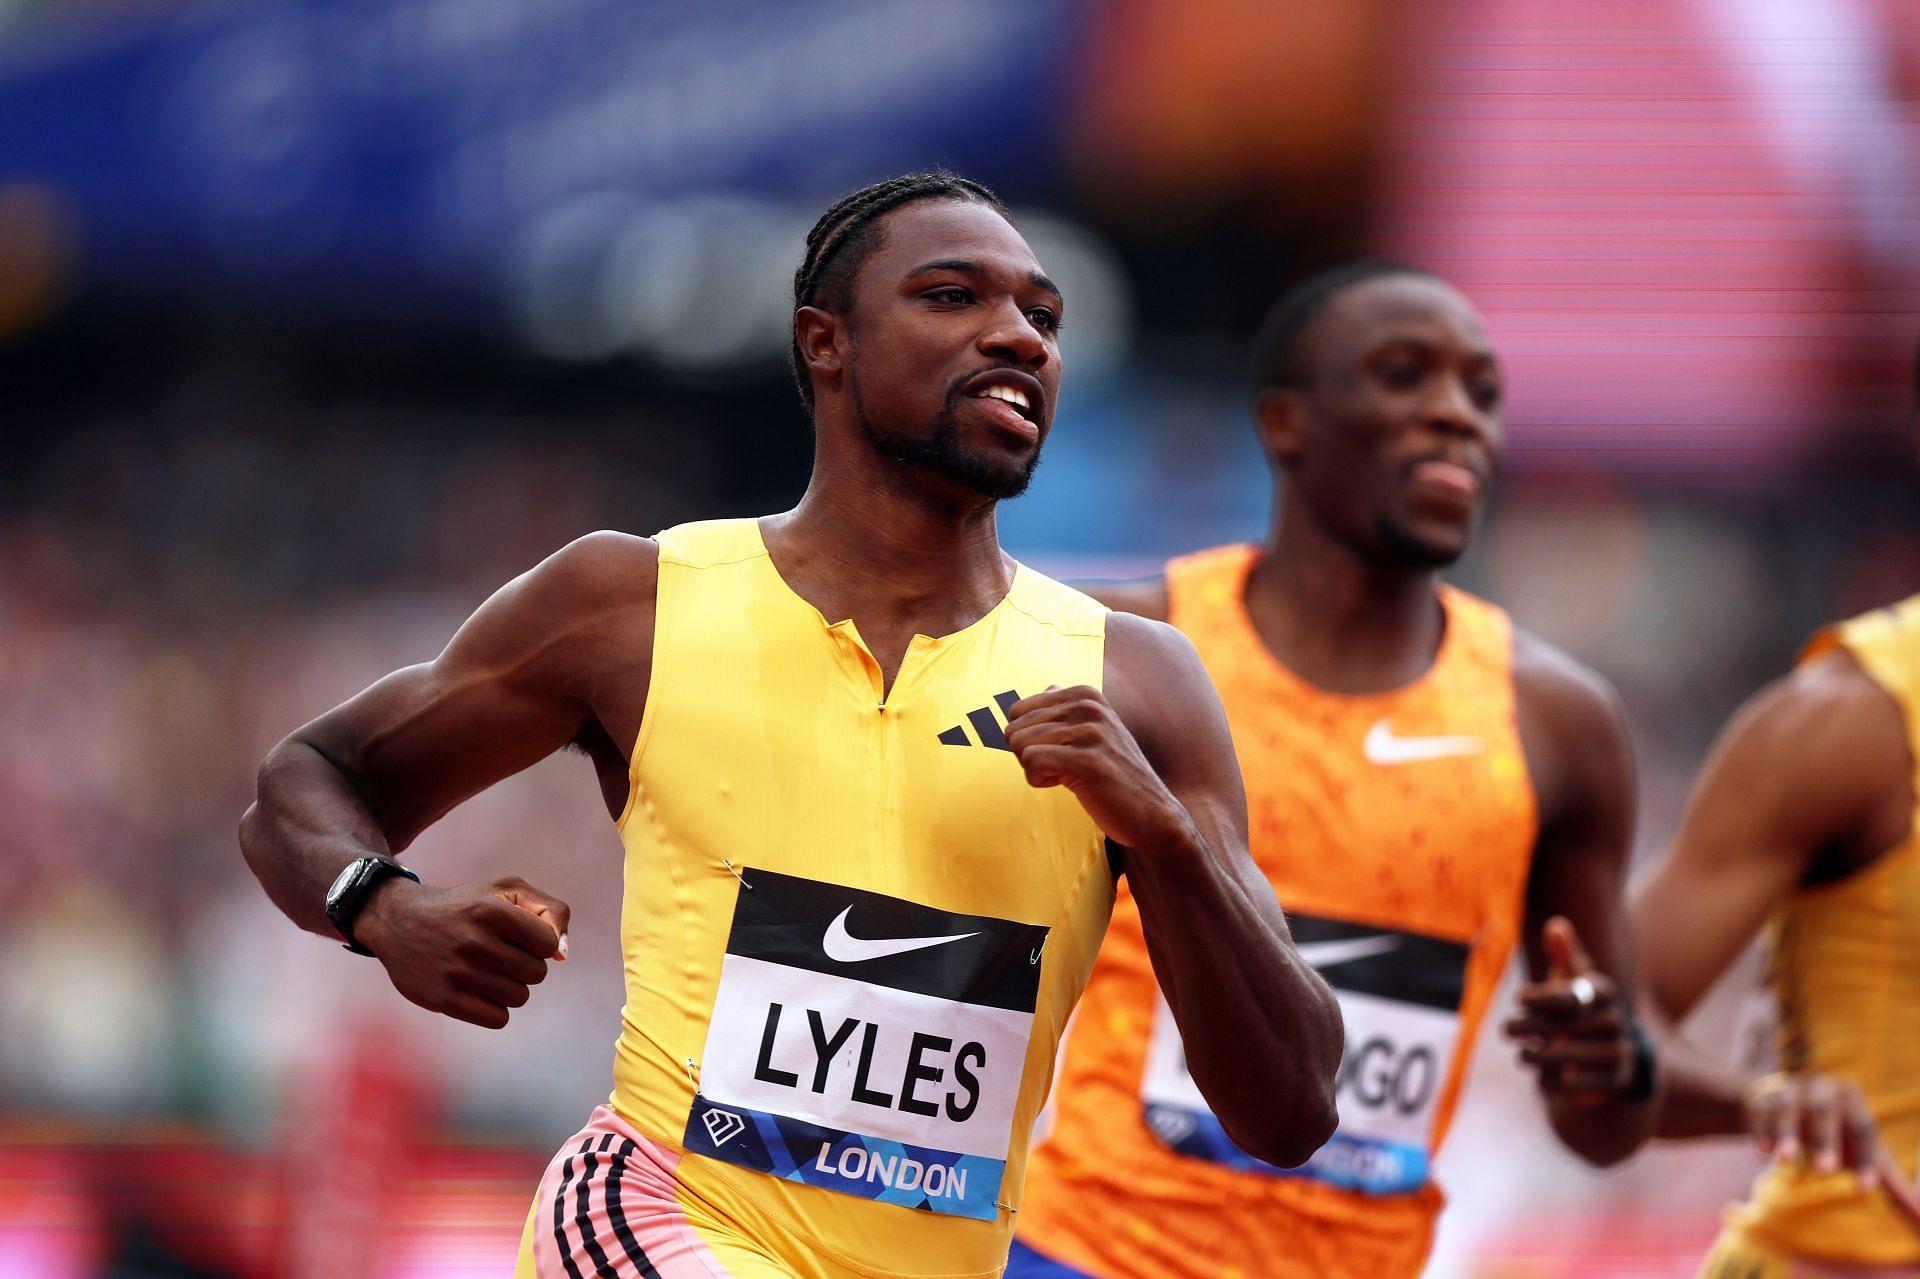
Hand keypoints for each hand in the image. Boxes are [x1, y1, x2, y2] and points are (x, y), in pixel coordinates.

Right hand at [355, 874, 570, 1028]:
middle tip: (503, 955)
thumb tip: (562, 954)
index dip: (540, 942)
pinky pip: (498, 1019)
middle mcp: (474, 940)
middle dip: (527, 966)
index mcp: (492, 910)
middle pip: (536, 973)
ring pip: (519, 997)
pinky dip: (496, 1008)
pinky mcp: (443, 999)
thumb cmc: (466, 906)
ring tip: (488, 971)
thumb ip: (549, 911)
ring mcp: (456, 972)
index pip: (548, 943)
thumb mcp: (506, 891)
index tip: (521, 937)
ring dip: (511, 987)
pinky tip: (480, 991)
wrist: (399, 921)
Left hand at [1004, 685, 1188, 851]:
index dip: (1029, 738)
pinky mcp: (1086, 761)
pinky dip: (1038, 780)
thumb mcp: (1097, 731)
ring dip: (1034, 769)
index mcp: (1086, 695)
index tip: (1057, 751)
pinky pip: (1031, 761)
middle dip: (1027, 754)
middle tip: (1060, 767)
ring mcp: (1089, 732)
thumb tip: (1047, 687)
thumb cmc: (1115, 775)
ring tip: (1066, 775)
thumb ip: (1069, 708)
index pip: (1018, 709)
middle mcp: (1088, 707)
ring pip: (1019, 744)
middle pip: (1015, 727)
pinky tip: (1064, 784)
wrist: (1152, 812)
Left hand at [1504, 916, 1632, 1103]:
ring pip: (1570, 1056)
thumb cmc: (1582, 1005)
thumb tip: (1556, 926)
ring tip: (1523, 1054)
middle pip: (1565, 1026)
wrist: (1616, 1050)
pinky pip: (1578, 1084)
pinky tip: (1541, 1078)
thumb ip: (1565, 953)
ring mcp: (1618, 1052)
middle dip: (1530, 1027)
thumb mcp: (1576, 977)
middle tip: (1507, 1030)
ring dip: (1539, 1057)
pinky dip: (1554, 1082)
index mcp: (1604, 991)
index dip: (1539, 997)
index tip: (1517, 998)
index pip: (1568, 994)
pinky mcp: (1614, 1080)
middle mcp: (1616, 1020)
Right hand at [1744, 1070, 1879, 1185]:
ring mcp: (1790, 1089)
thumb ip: (1891, 1184)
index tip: (1864, 1188)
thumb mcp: (1863, 1154)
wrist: (1784, 1105)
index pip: (1863, 1129)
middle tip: (1824, 1171)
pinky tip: (1761, 1153)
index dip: (1865, 1159)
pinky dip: (1761, 1131)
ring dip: (1787, 1134)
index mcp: (1853, 1099)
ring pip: (1789, 1109)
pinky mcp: (1763, 1096)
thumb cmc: (1836, 1136)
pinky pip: (1761, 1112)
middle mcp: (1822, 1087)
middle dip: (1824, 1141)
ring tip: (1785, 1163)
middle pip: (1824, 1113)